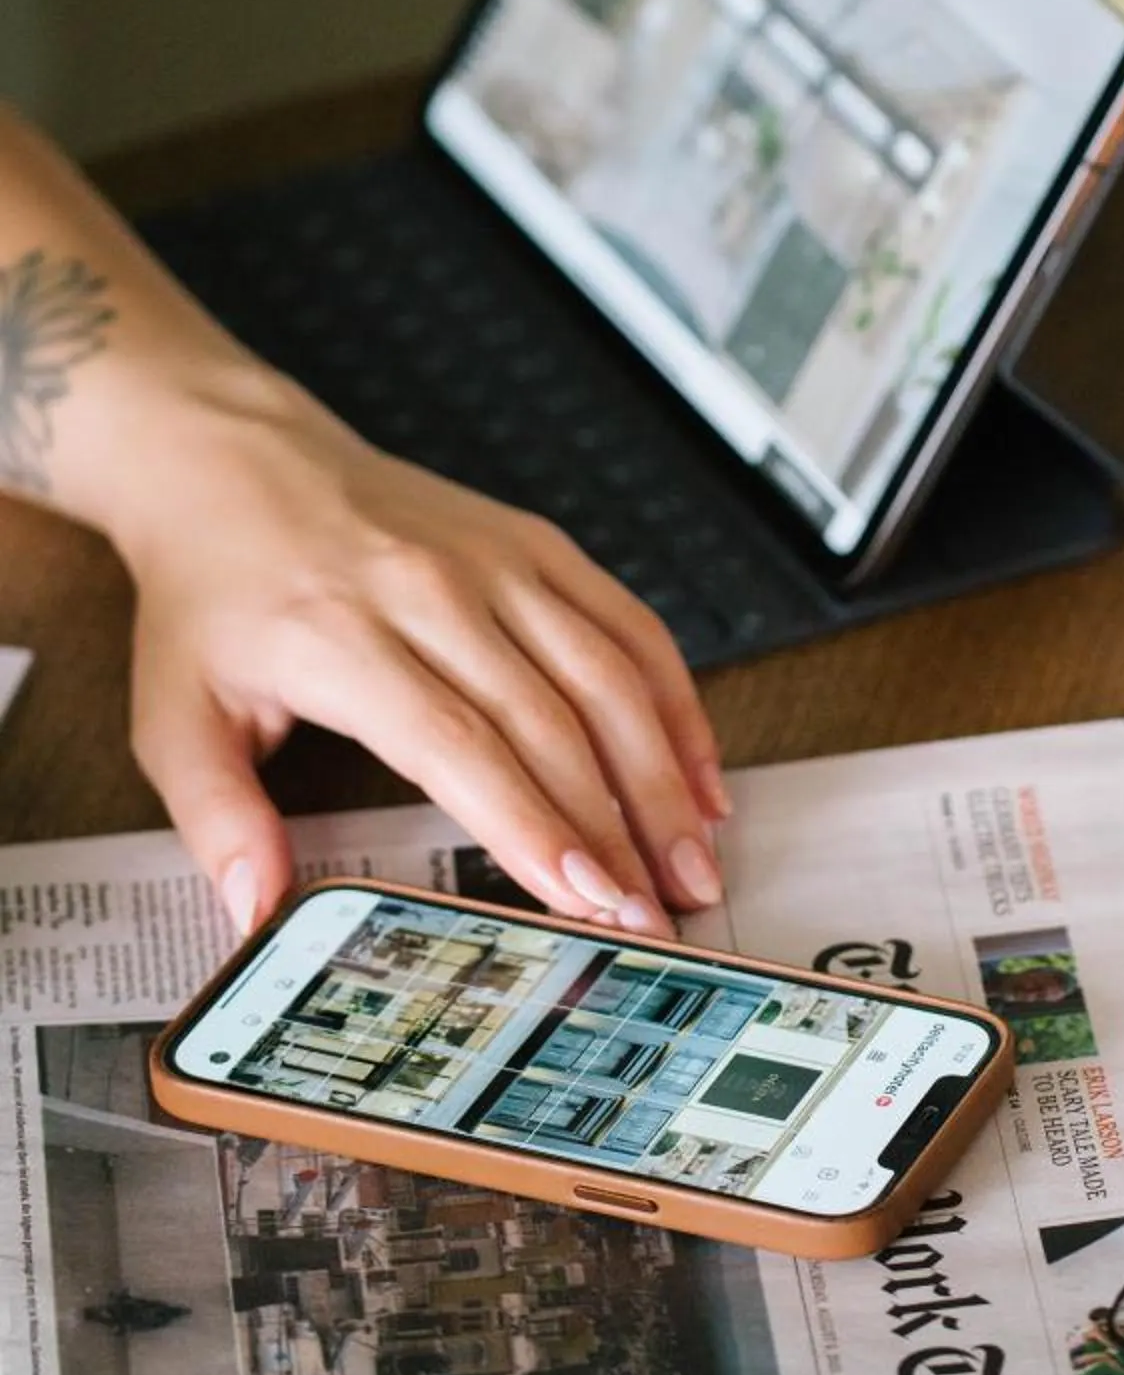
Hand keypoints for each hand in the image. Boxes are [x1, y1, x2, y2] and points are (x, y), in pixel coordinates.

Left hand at [110, 362, 729, 940]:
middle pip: (551, 723)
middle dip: (616, 830)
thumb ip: (218, 821)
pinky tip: (698, 770)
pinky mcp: (535, 543)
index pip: (461, 746)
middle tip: (657, 913)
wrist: (237, 460)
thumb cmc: (214, 593)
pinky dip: (675, 699)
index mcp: (341, 638)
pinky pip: (628, 622)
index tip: (585, 897)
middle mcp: (430, 591)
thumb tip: (254, 914)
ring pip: (607, 675)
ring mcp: (495, 561)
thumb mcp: (174, 715)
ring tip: (694, 861)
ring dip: (662, 775)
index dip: (534, 827)